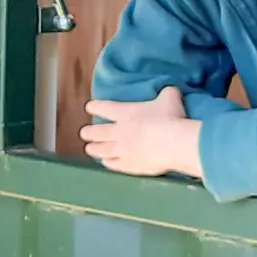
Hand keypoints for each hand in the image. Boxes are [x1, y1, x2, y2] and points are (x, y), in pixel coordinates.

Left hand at [82, 86, 197, 176]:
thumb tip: (170, 90)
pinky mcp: (128, 165)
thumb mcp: (170, 97)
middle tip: (83, 133)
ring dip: (93, 149)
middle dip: (88, 132)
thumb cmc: (170, 118)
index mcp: (125, 113)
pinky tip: (105, 162)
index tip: (89, 107)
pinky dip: (107, 162)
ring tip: (89, 149)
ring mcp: (122, 150)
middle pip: (97, 132)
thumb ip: (167, 93)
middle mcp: (119, 131)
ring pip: (101, 150)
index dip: (95, 107)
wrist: (172, 143)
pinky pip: (113, 164)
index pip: (104, 108)